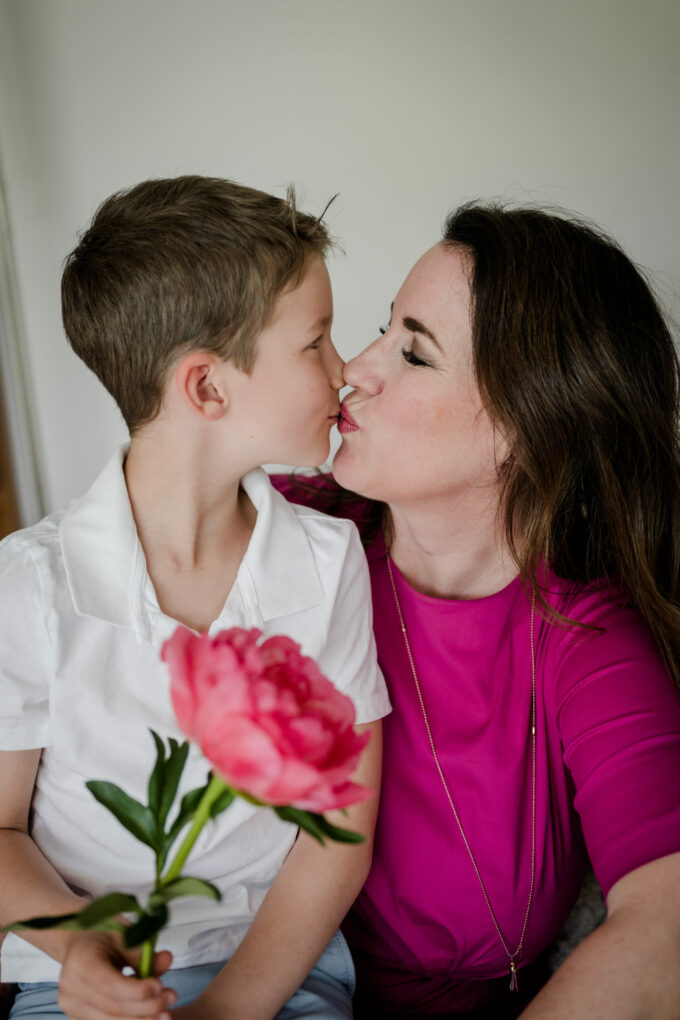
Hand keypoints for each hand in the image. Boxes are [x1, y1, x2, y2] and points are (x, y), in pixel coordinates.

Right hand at [58, 931, 174, 1019]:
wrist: (79, 945)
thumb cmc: (103, 936)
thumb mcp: (123, 935)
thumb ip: (144, 952)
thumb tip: (167, 960)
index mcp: (80, 962)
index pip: (110, 985)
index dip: (137, 991)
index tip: (160, 986)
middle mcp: (71, 988)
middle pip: (113, 1007)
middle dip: (146, 1007)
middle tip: (171, 997)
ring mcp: (72, 1007)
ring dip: (142, 1019)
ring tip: (165, 1013)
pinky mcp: (79, 1017)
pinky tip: (149, 1016)